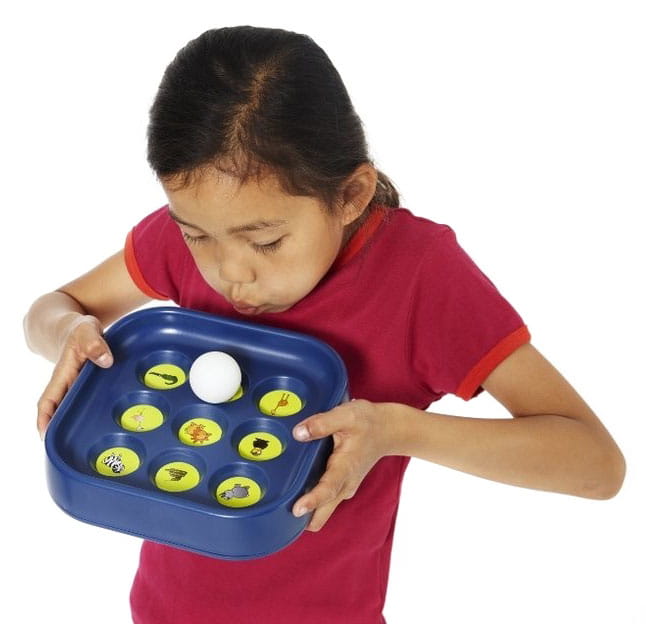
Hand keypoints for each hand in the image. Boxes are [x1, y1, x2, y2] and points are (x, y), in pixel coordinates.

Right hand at [37, 314, 113, 438]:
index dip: (45, 420)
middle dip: (65, 430)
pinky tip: (112, 422)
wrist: (79, 328)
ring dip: (82, 423)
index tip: (45, 437)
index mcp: (63, 375)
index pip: (48, 401)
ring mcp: (78, 387)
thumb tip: (105, 361)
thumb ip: (94, 343)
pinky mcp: (89, 386)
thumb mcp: (87, 330)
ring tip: (96, 443)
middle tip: (76, 449)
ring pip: (77, 409)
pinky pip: (90, 402)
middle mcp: (68, 384)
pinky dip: (97, 412)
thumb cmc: (80, 330)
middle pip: (63, 411)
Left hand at [291, 399, 391, 531]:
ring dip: (305, 510)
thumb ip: (322, 423)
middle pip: (322, 514)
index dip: (312, 501)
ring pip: (321, 511)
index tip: (297, 510)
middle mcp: (344, 484)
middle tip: (278, 513)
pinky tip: (296, 488)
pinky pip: (323, 502)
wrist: (388, 430)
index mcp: (345, 468)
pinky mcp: (340, 485)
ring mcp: (343, 488)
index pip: (327, 490)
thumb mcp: (346, 415)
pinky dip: (310, 501)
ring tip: (281, 502)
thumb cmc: (368, 423)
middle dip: (302, 518)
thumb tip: (298, 433)